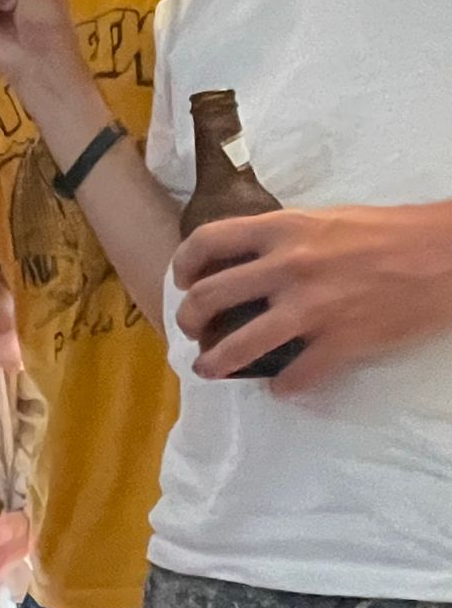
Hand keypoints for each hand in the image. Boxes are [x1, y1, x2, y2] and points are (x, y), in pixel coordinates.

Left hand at [173, 202, 451, 390]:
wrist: (447, 255)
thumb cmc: (391, 231)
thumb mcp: (325, 219)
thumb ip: (283, 238)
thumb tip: (247, 261)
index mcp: (282, 229)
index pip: (207, 241)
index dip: (183, 263)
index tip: (182, 281)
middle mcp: (287, 267)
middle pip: (209, 297)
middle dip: (189, 319)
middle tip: (192, 330)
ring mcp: (312, 308)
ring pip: (239, 345)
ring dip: (215, 361)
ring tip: (207, 368)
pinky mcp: (341, 343)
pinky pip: (296, 376)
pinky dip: (283, 387)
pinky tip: (280, 388)